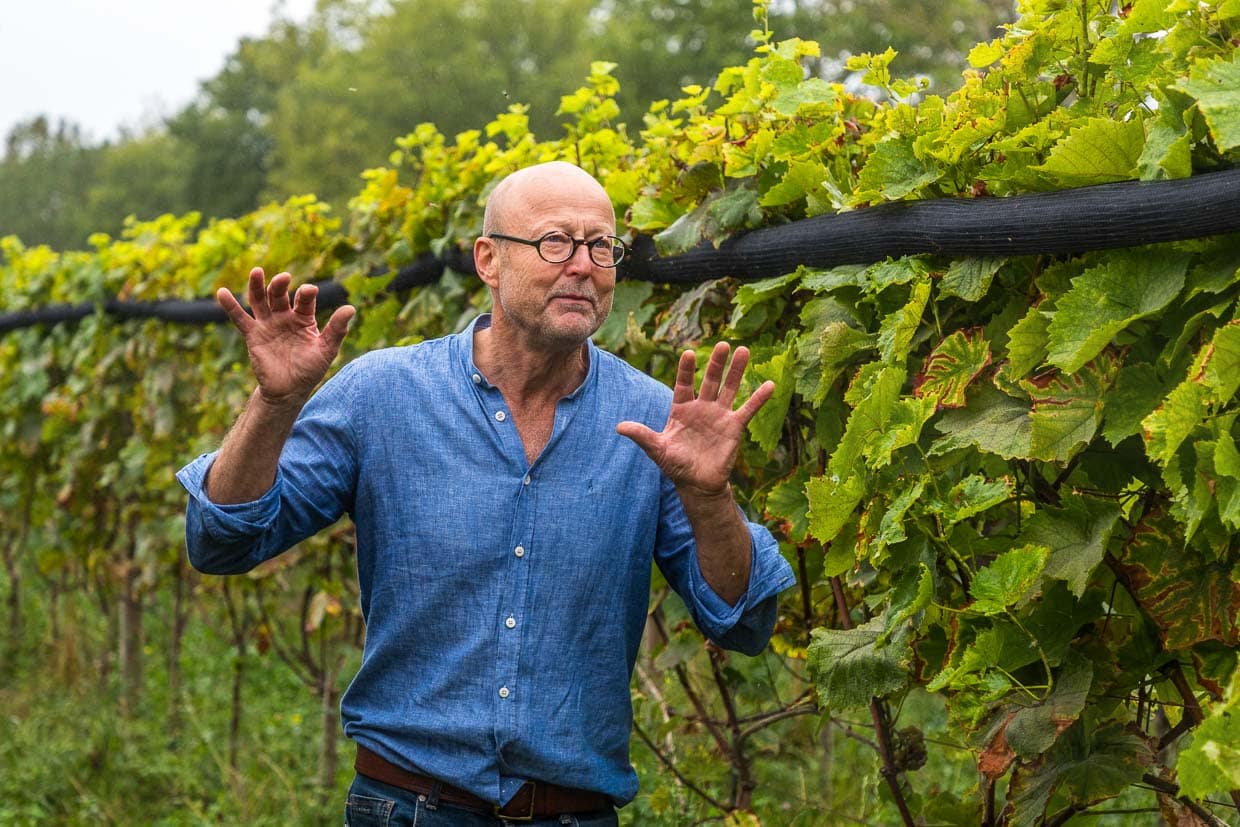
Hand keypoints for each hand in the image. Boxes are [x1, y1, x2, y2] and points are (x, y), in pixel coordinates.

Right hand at [217, 267, 354, 405]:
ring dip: (257, 285)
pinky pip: (240, 318)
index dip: (306, 293)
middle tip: (284, 278)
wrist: (289, 390)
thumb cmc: (310, 369)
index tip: (309, 291)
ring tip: (257, 271)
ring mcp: (267, 324)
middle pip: (280, 294)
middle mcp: (284, 317)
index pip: (304, 299)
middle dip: (280, 285)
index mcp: (304, 318)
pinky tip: (222, 292)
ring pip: (259, 300)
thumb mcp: (326, 349)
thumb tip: (351, 308)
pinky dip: (230, 306)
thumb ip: (337, 329)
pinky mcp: (253, 335)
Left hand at [617, 342, 774, 496]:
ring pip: (730, 388)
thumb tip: (619, 427)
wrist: (697, 483)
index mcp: (681, 409)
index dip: (687, 370)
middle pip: (710, 380)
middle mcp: (701, 407)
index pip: (684, 384)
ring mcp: (719, 415)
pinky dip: (758, 398)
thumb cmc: (675, 465)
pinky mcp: (734, 427)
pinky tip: (769, 385)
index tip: (689, 353)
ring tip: (744, 350)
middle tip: (724, 344)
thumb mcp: (657, 450)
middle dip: (716, 363)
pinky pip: (748, 410)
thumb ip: (642, 436)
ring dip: (737, 371)